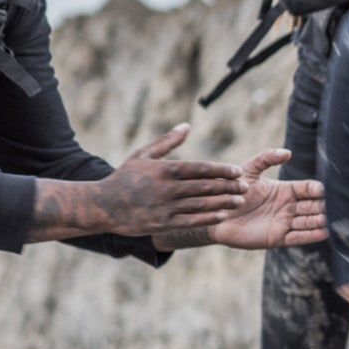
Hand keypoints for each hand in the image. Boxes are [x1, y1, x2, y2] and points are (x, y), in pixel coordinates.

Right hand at [31, 123, 243, 242]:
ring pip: (200, 204)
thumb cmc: (125, 177)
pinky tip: (224, 215)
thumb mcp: (143, 155)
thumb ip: (167, 142)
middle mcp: (166, 188)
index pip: (198, 168)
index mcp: (164, 170)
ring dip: (223, 202)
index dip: (220, 170)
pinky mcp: (162, 223)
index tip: (237, 170)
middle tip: (246, 186)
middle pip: (203, 186)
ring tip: (240, 200)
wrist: (103, 205)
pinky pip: (191, 221)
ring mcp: (164, 207)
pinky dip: (209, 218)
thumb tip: (187, 125)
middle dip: (227, 186)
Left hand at [203, 149, 327, 249]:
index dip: (316, 189)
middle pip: (312, 206)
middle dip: (322, 206)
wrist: (215, 215)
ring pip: (308, 222)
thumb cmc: (230, 191)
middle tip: (332, 206)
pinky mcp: (278, 238)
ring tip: (328, 219)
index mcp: (285, 190)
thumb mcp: (248, 171)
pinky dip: (312, 236)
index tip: (322, 190)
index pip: (307, 189)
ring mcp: (284, 223)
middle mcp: (288, 207)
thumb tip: (288, 152)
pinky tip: (324, 232)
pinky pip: (298, 237)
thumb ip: (266, 159)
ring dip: (319, 221)